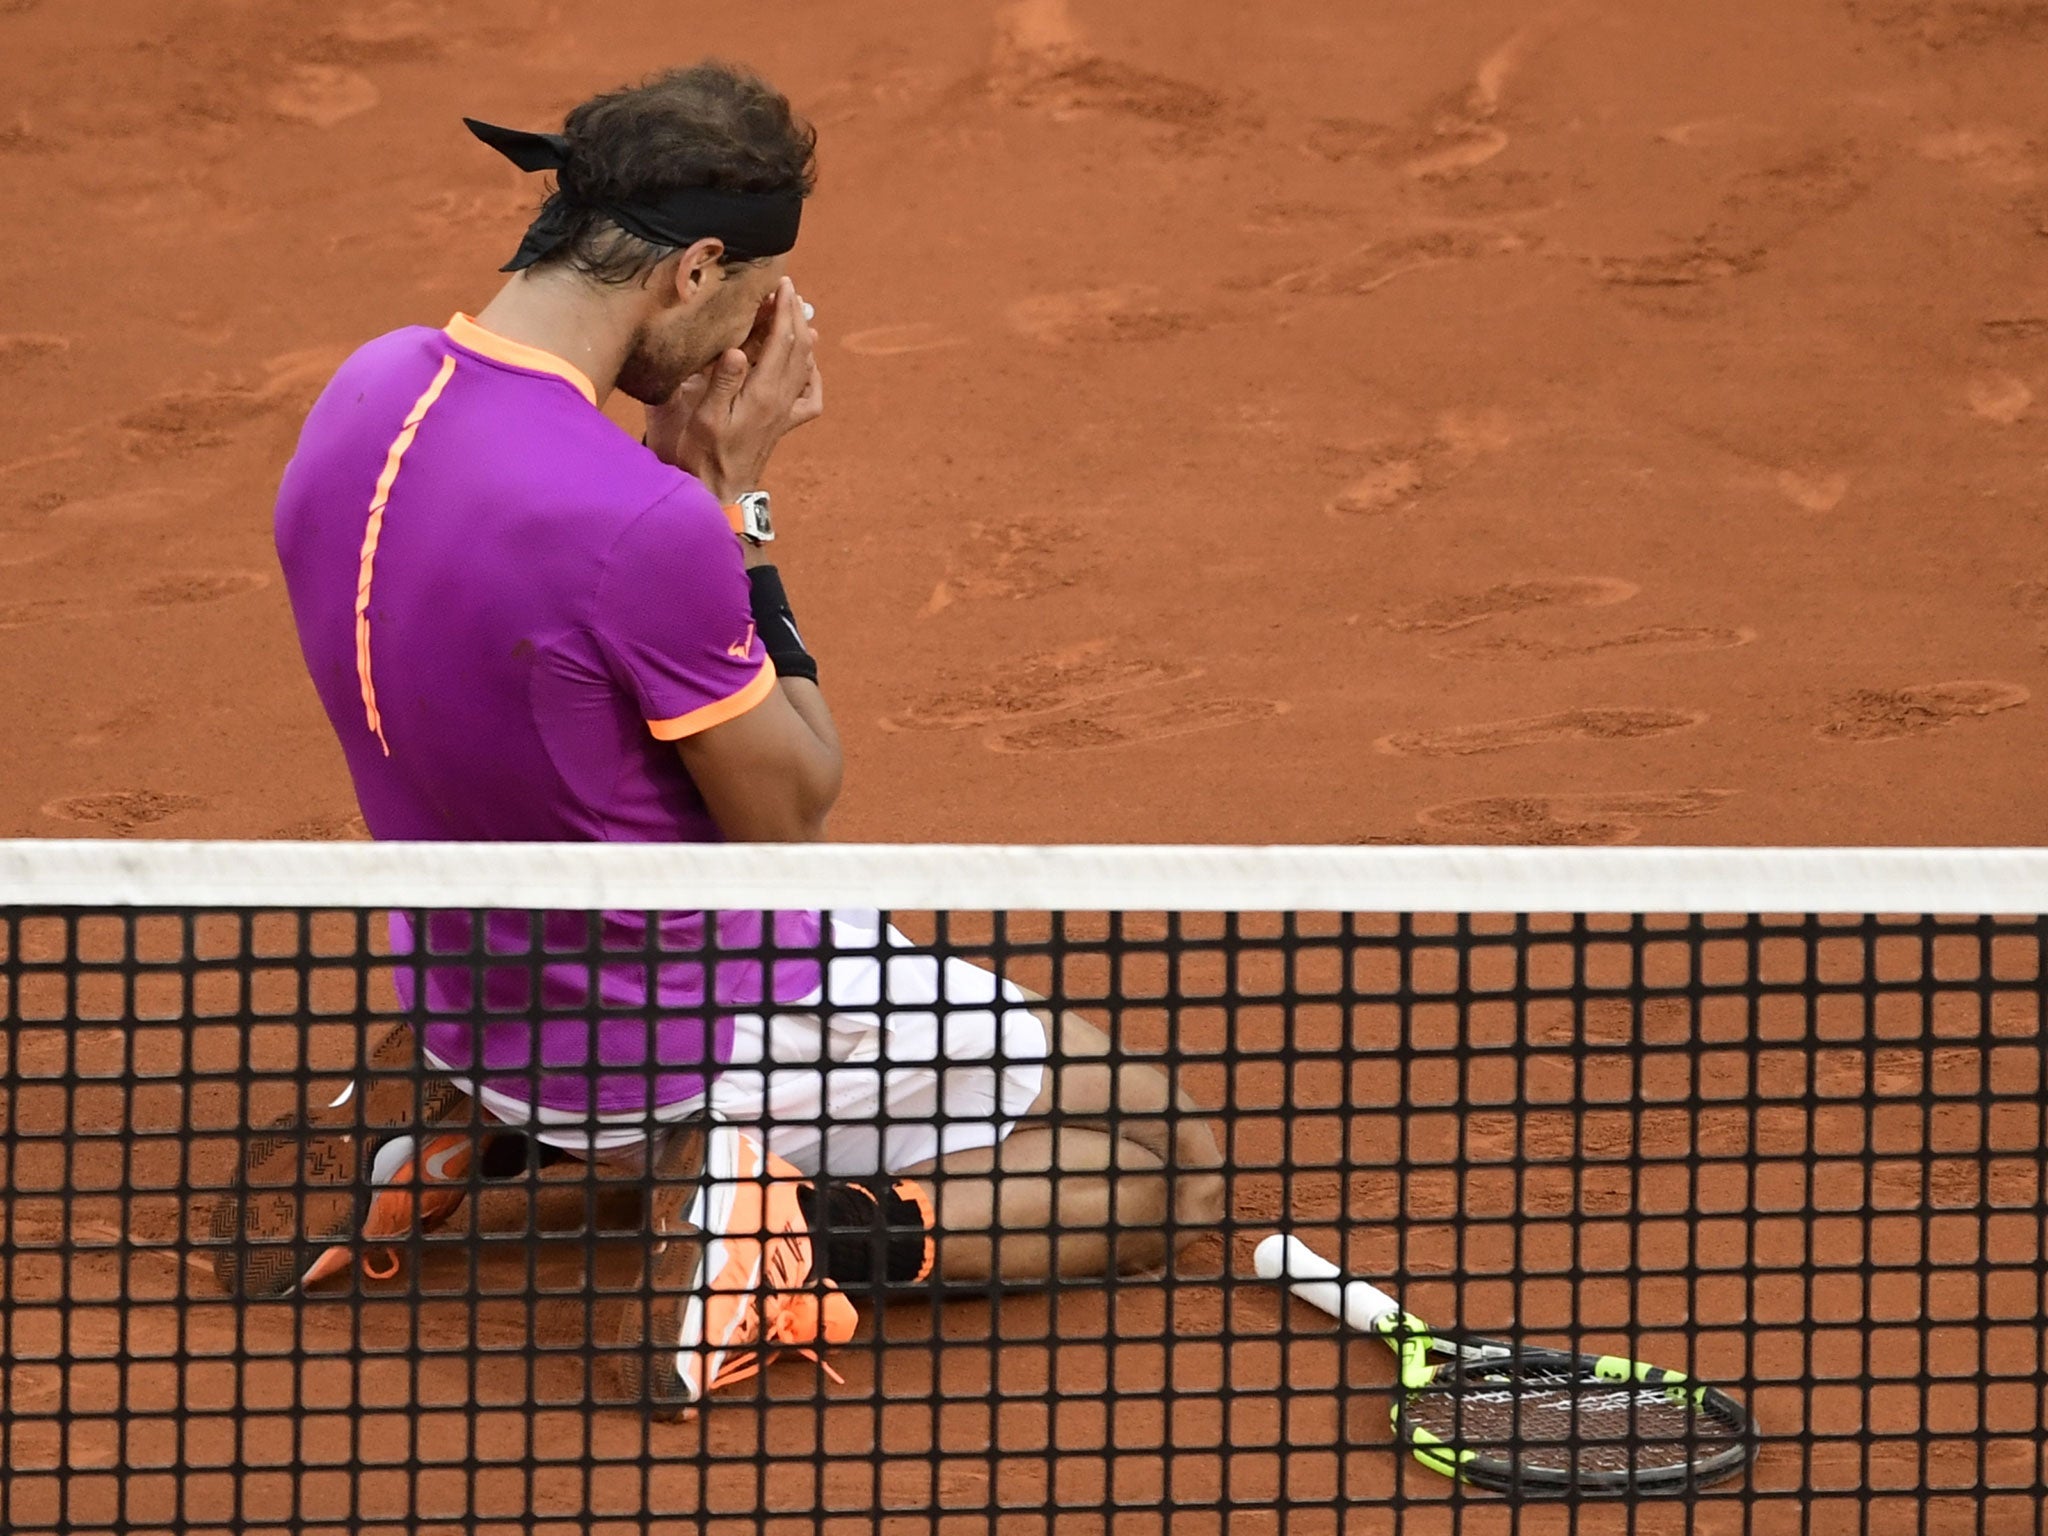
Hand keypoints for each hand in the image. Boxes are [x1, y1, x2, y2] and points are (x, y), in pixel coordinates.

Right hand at [649, 278, 823, 503]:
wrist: (721, 492)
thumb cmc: (705, 454)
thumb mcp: (705, 417)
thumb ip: (722, 382)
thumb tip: (738, 350)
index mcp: (763, 393)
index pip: (781, 341)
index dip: (783, 309)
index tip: (781, 284)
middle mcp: (781, 399)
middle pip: (799, 347)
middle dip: (795, 314)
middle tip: (788, 288)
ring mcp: (786, 411)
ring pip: (806, 366)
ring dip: (803, 336)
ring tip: (796, 314)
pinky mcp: (784, 423)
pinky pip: (810, 396)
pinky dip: (812, 374)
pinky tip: (806, 365)